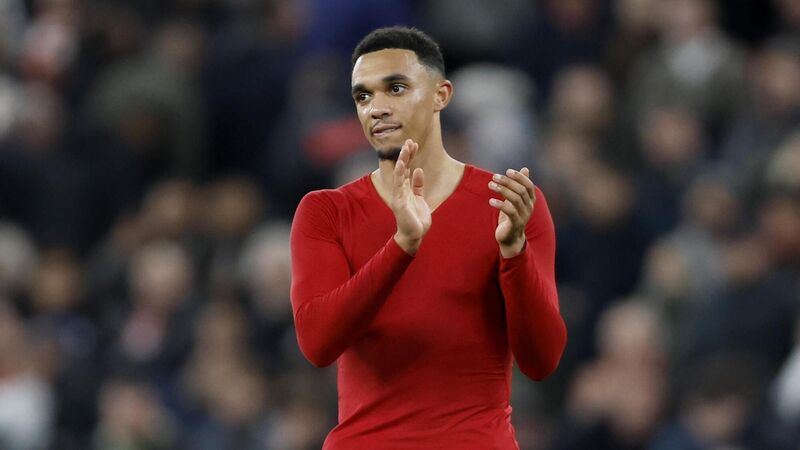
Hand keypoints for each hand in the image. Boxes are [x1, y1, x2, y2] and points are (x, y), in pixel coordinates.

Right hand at [392, 139, 430, 254]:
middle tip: (410, 141)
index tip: (414, 144)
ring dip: (403, 160)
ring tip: (407, 147)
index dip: (410, 156)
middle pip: (403, 168)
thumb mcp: (420, 199)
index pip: (407, 168)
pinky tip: (402, 164)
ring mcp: (399, 195)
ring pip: (400, 173)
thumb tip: (418, 170)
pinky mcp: (399, 202)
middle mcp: (401, 190)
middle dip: (406, 154)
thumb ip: (418, 185)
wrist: (414, 235)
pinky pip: (398, 185)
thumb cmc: (417, 219)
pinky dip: (399, 174)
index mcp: (406, 189)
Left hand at [489, 167, 535, 257]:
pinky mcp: (516, 223)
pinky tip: (490, 201)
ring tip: (490, 185)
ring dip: (502, 190)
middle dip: (507, 182)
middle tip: (494, 177)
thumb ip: (520, 185)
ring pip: (515, 199)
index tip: (507, 171)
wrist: (510, 238)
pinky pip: (510, 211)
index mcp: (530, 200)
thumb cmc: (512, 216)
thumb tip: (526, 169)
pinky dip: (500, 204)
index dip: (519, 177)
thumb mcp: (515, 199)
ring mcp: (524, 215)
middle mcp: (529, 207)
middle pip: (521, 190)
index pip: (528, 185)